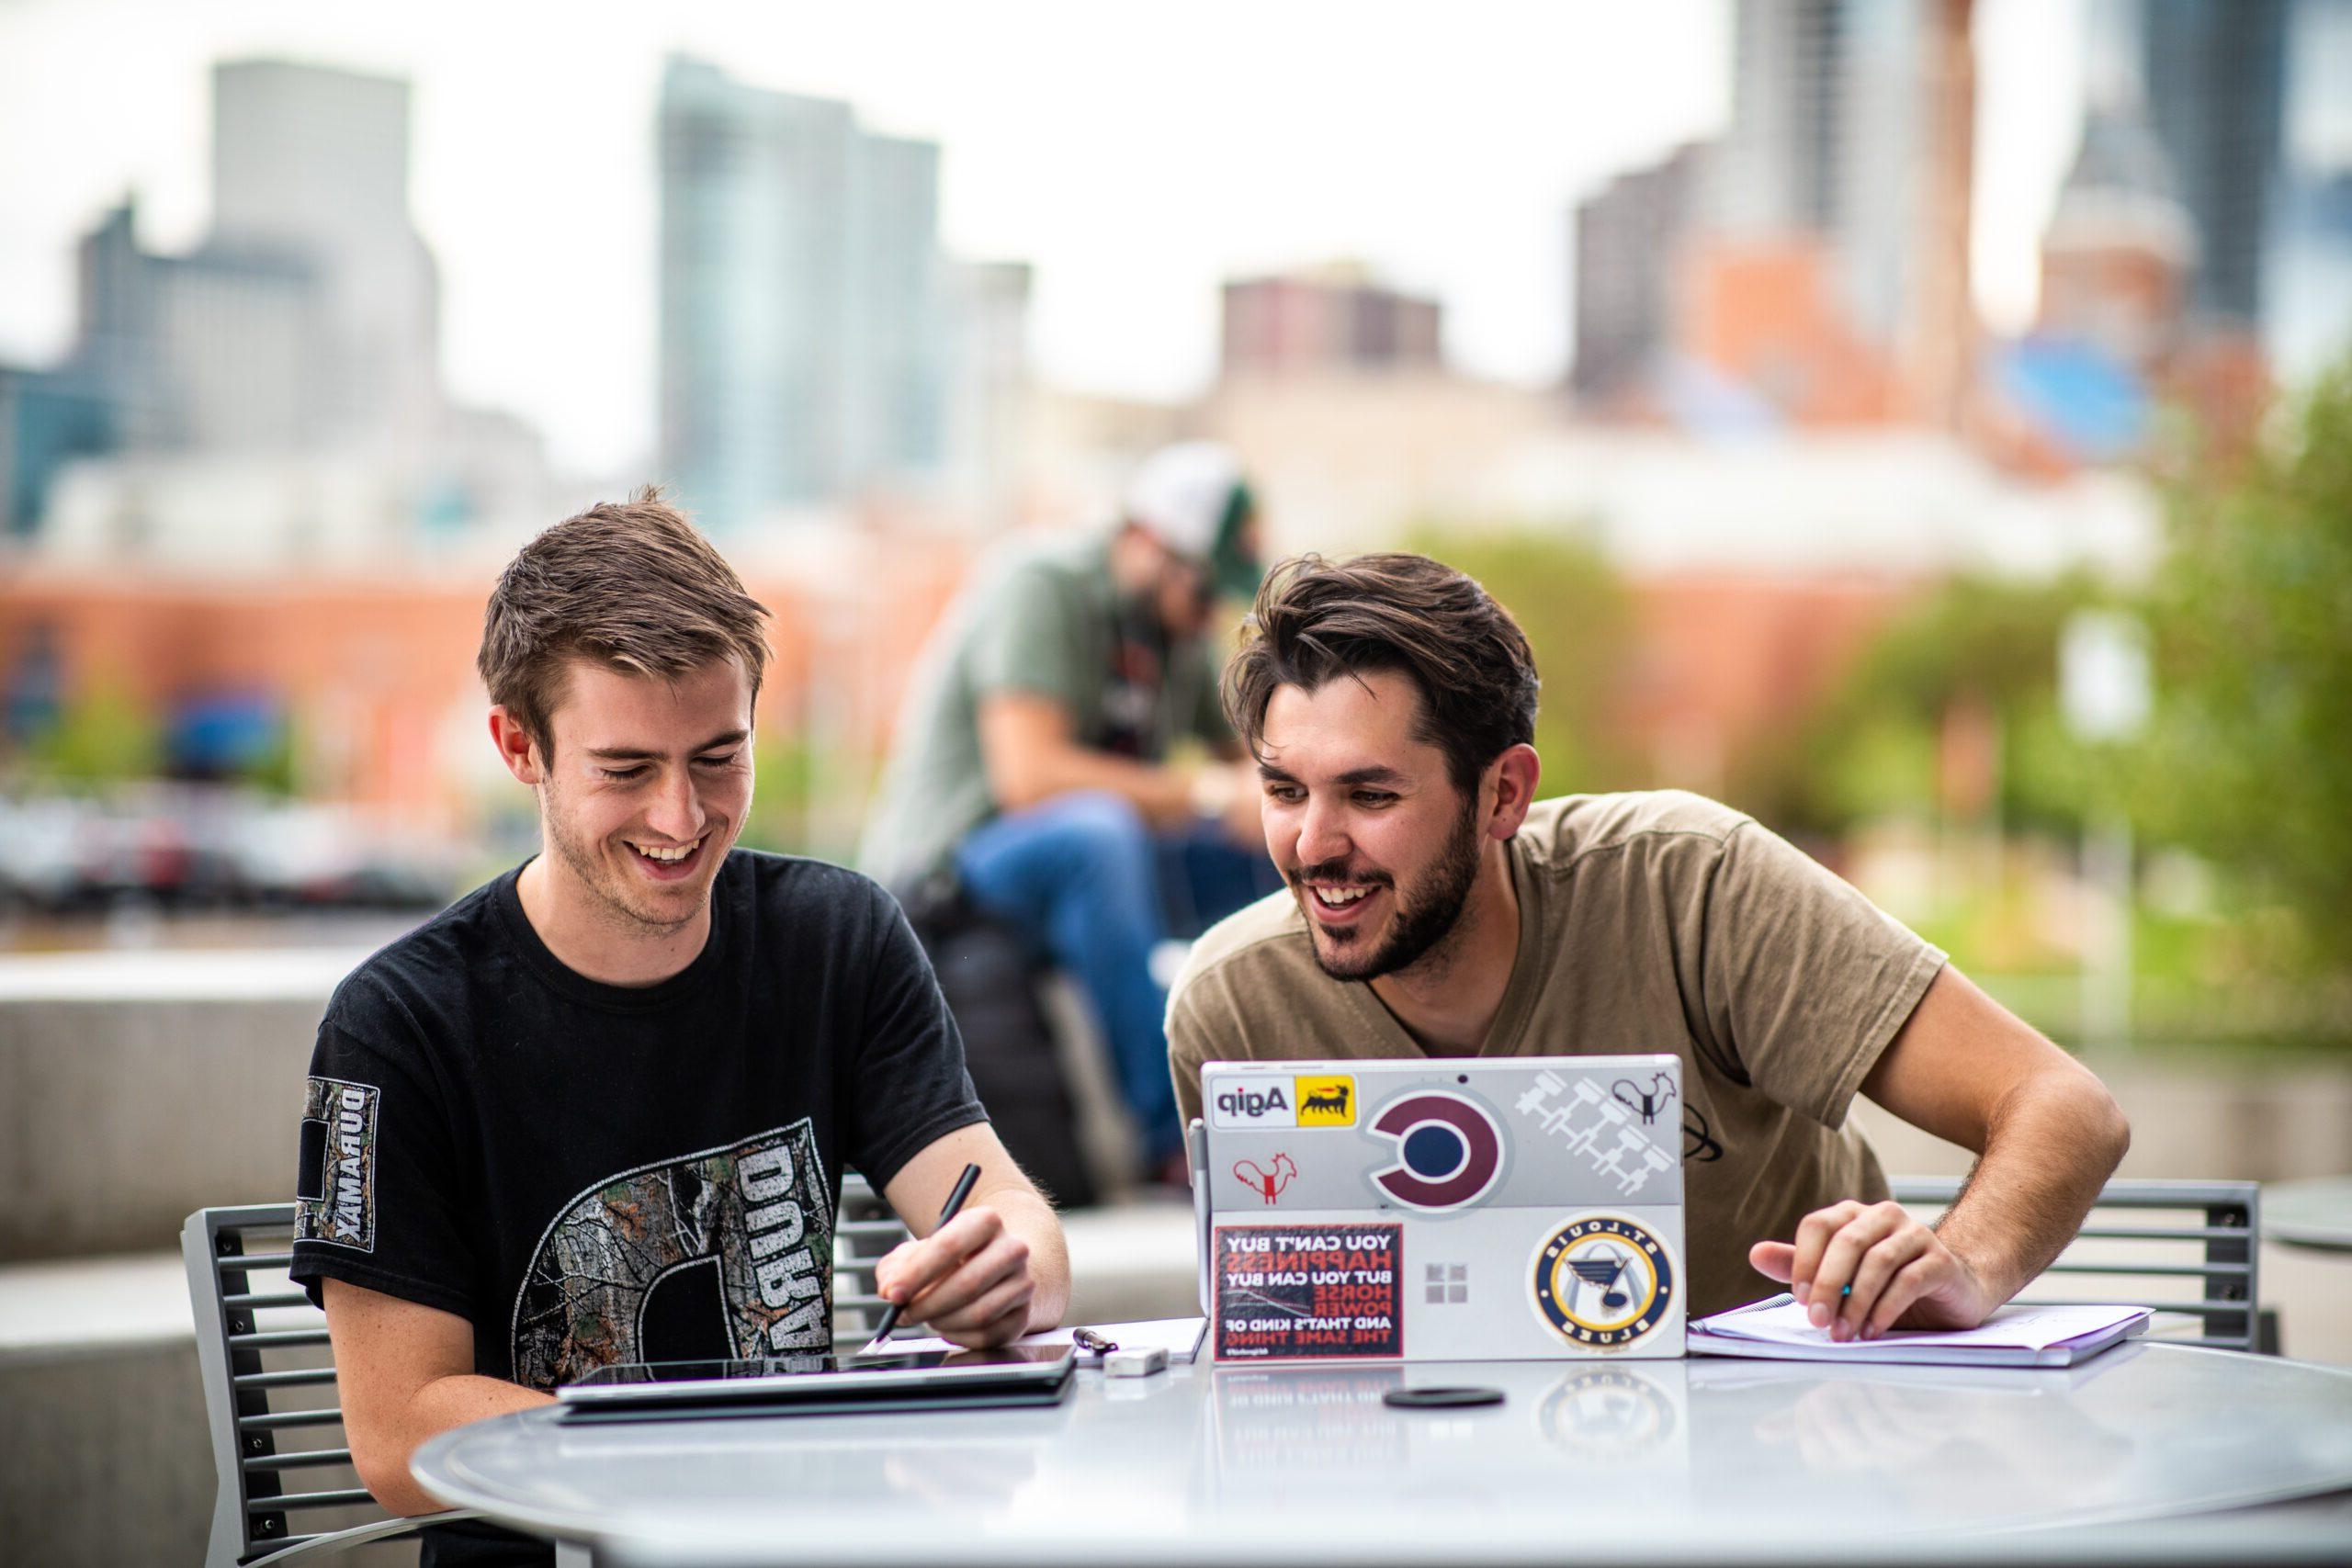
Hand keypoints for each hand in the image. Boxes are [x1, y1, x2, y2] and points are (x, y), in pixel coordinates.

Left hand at [871, 1205, 1034, 1348]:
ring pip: (979, 1314)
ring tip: (928, 1316)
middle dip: (927, 1304)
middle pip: (968, 1283)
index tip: (892, 1293)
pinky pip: (988, 1335)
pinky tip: (948, 1326)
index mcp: (986, 1221)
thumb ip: (895, 1267)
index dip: (917, 1273)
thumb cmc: (950, 1260)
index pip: (950, 1246)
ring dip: (943, 1321)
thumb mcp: (919, 1252)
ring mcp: (1022, 1284)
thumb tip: (889, 1290)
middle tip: (904, 1313)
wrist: (995, 1268)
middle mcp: (1013, 1249)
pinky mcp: (1023, 1316)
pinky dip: (959, 1336)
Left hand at [1748, 1200, 1998, 1341]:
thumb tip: (1755, 1254)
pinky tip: (1872, 1330)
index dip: (1804, 1260)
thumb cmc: (1890, 1284)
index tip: (1801, 1299)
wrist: (1954, 1290)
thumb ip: (1800, 1266)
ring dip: (1856, 1302)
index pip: (1818, 1225)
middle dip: (1828, 1285)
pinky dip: (1886, 1308)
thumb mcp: (1842, 1277)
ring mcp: (1916, 1235)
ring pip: (1877, 1262)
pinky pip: (1908, 1280)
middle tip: (1818, 1322)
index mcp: (1854, 1216)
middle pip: (1846, 1242)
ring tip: (1844, 1334)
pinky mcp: (1940, 1260)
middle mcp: (1884, 1217)